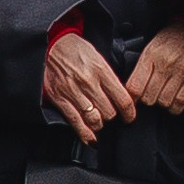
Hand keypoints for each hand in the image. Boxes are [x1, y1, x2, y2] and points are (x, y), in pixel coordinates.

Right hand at [43, 29, 135, 143]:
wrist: (54, 45)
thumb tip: (122, 98)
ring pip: (94, 120)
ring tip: (99, 120)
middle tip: (110, 114)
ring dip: (99, 123)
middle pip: (109, 112)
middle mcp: (88, 82)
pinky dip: (85, 133)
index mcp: (101, 70)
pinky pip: (76, 122)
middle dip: (112, 116)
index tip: (129, 116)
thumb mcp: (99, 58)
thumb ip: (110, 78)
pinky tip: (91, 138)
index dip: (129, 113)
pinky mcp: (60, 99)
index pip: (122, 99)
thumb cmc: (78, 51)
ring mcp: (73, 92)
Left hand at [129, 16, 183, 113]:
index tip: (133, 99)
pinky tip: (173, 99)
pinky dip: (174, 106)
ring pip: (165, 102)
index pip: (135, 87)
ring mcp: (182, 72)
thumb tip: (131, 95)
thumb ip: (139, 71)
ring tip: (162, 94)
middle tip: (150, 93)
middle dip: (147, 99)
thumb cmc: (167, 42)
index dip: (132, 98)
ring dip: (161, 103)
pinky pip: (180, 102)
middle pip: (149, 98)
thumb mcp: (149, 50)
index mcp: (151, 55)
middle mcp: (166, 64)